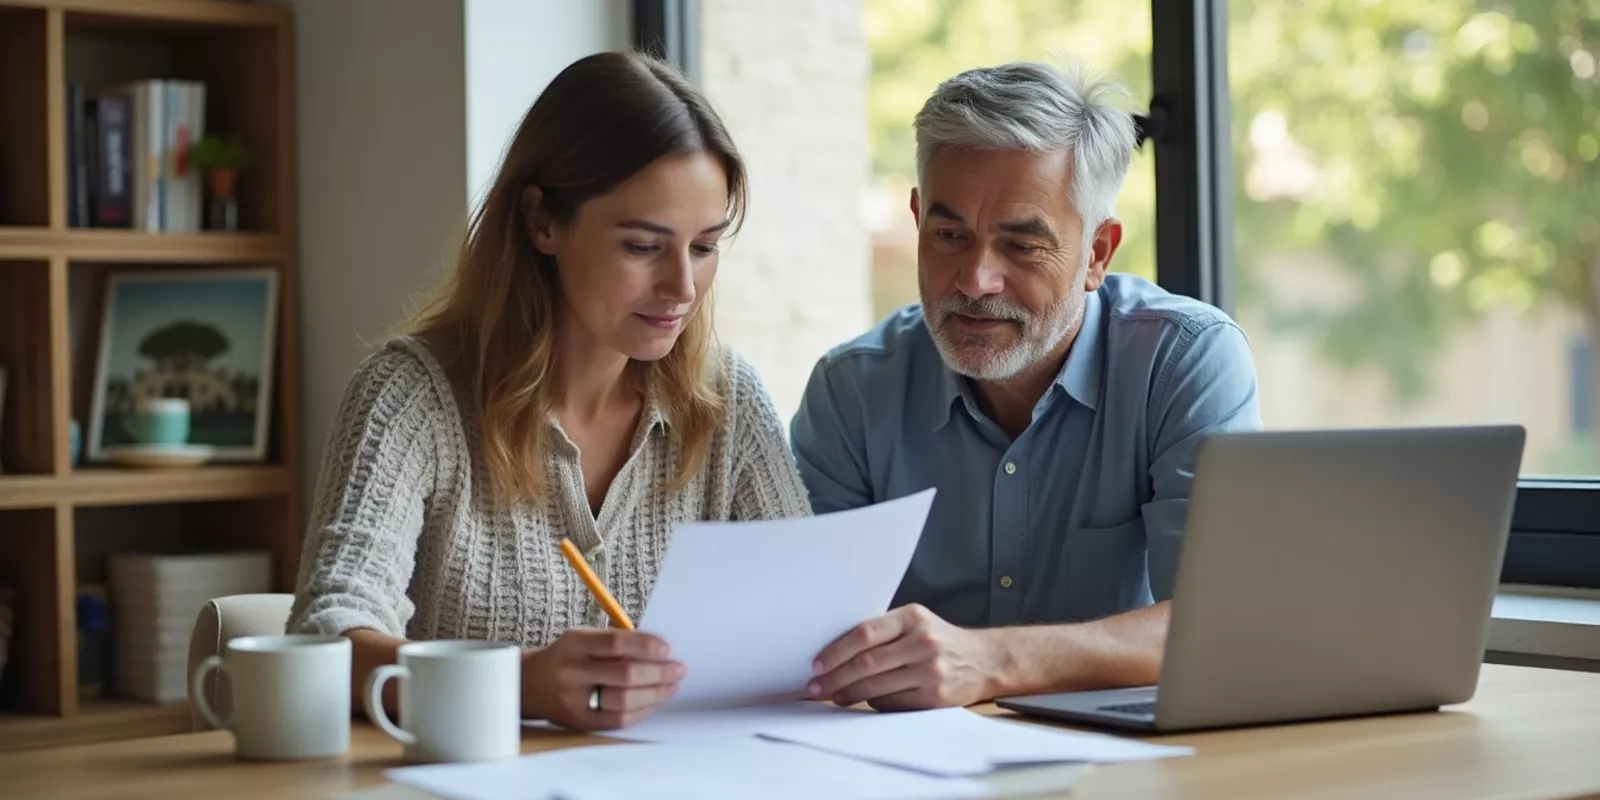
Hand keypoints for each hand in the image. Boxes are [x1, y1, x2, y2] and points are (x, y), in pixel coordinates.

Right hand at [521, 628, 684, 729]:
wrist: (529, 683)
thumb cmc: (568, 656)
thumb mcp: (584, 638)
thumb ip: (616, 641)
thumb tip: (660, 650)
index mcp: (574, 643)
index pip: (616, 643)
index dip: (646, 646)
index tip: (667, 648)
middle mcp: (572, 671)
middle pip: (624, 674)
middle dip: (658, 672)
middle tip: (678, 669)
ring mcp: (574, 700)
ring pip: (624, 701)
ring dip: (654, 694)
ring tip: (671, 686)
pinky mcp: (579, 722)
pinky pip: (618, 720)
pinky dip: (641, 710)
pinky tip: (653, 701)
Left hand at [807, 604, 997, 710]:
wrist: (984, 660)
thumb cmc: (940, 640)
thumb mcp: (916, 622)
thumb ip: (883, 631)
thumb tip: (835, 651)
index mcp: (912, 617)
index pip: (864, 633)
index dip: (836, 651)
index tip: (816, 664)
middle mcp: (923, 642)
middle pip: (866, 663)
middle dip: (835, 677)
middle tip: (816, 686)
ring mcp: (930, 671)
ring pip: (876, 686)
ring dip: (848, 693)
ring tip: (833, 695)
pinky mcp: (935, 697)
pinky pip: (892, 703)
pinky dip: (872, 702)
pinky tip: (861, 700)